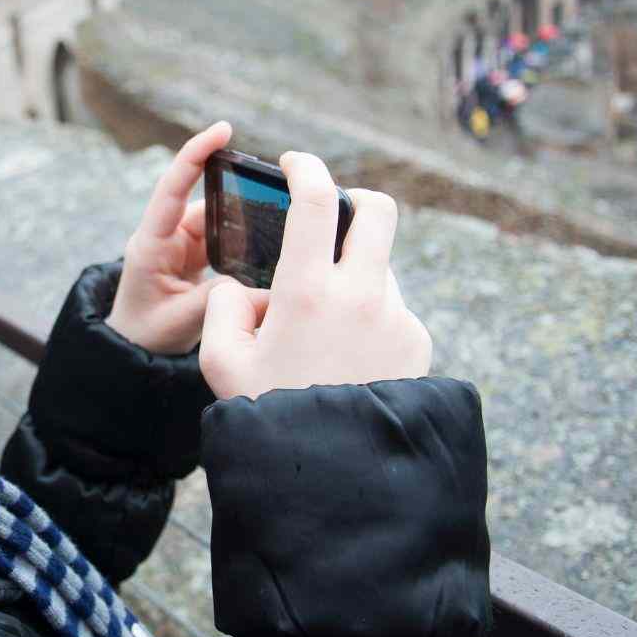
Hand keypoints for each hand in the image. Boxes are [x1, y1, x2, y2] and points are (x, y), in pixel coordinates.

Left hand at [106, 122, 256, 354]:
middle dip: (239, 195)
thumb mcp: (180, 320)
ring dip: (248, 226)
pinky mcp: (196, 256)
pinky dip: (247, 242)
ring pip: (222, 221)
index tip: (222, 130)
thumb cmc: (146, 334)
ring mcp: (181, 244)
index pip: (171, 189)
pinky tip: (273, 248)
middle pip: (207, 203)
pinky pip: (226, 239)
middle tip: (279, 189)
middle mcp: (166, 236)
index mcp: (151, 244)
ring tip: (284, 227)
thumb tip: (268, 289)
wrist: (133, 350)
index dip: (194, 155)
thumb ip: (219, 301)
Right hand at [199, 151, 430, 398]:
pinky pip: (391, 308)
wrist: (334, 473)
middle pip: (377, 210)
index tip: (294, 164)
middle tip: (327, 215)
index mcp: (308, 291)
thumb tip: (242, 287)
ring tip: (320, 322)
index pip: (317, 199)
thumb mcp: (219, 362)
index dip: (305, 168)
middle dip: (352, 200)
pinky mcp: (416, 342)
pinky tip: (343, 355)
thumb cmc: (269, 415)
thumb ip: (221, 308)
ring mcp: (396, 317)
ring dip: (352, 271)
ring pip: (379, 265)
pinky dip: (366, 314)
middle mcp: (361, 295)